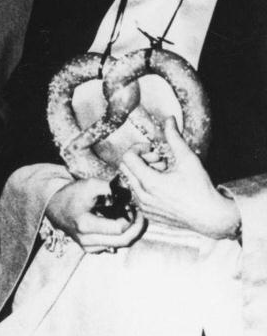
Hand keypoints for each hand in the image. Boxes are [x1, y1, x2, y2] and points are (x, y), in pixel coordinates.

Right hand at [45, 177, 146, 251]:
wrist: (54, 205)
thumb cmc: (72, 194)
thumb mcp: (91, 184)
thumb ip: (112, 189)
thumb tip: (130, 196)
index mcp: (85, 225)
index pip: (120, 228)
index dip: (131, 217)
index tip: (131, 206)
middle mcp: (86, 239)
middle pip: (123, 240)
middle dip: (136, 227)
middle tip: (139, 214)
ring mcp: (87, 246)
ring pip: (120, 245)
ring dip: (131, 232)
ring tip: (131, 218)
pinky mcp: (89, 249)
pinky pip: (112, 246)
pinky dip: (121, 237)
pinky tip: (120, 226)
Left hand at [119, 118, 240, 238]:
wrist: (209, 216)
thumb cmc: (200, 187)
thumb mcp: (188, 159)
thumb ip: (174, 138)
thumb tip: (169, 119)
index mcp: (149, 182)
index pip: (127, 157)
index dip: (139, 149)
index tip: (154, 151)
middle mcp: (141, 195)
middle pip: (125, 168)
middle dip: (140, 160)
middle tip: (160, 161)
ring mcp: (142, 206)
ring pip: (130, 182)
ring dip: (143, 174)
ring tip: (164, 174)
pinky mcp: (147, 214)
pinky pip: (136, 195)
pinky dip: (145, 187)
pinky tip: (164, 187)